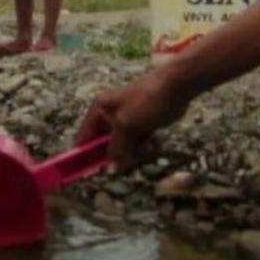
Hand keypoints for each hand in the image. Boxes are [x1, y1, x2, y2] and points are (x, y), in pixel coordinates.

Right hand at [75, 68, 192, 169]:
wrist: (176, 86)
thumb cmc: (147, 101)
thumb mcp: (127, 125)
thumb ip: (116, 148)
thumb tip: (110, 169)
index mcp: (99, 111)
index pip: (84, 138)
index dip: (85, 156)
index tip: (91, 173)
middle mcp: (109, 117)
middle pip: (105, 148)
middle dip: (120, 155)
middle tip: (133, 157)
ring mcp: (126, 123)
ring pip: (124, 150)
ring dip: (137, 152)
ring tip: (149, 144)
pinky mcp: (140, 127)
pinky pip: (137, 146)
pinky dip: (146, 147)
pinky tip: (156, 140)